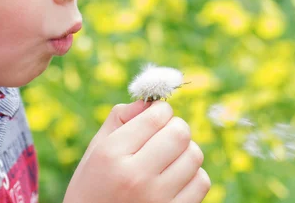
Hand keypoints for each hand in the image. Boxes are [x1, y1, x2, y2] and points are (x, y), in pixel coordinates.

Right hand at [63, 100, 210, 202]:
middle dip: (175, 127)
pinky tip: (175, 179)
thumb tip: (150, 100)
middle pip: (180, 133)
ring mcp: (156, 199)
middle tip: (164, 136)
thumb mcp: (96, 151)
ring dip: (185, 151)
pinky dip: (193, 176)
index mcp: (112, 155)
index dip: (161, 110)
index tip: (156, 117)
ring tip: (169, 159)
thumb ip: (120, 119)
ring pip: (195, 155)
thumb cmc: (93, 186)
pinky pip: (201, 182)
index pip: (156, 115)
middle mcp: (135, 176)